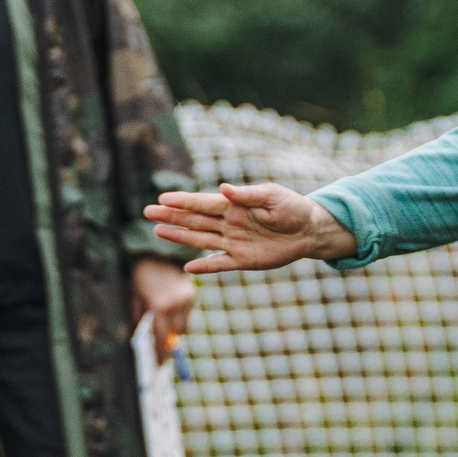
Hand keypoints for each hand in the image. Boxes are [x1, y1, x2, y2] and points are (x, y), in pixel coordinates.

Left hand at [128, 258, 196, 357]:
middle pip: (176, 334)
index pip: (161, 338)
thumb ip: (141, 319)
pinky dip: (179, 316)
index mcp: (159, 307)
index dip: (160, 353)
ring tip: (163, 320)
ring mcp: (186, 299)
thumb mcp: (135, 299)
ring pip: (183, 325)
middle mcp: (175, 305)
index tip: (159, 364)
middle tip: (160, 346)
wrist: (156, 254)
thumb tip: (146, 339)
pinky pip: (187, 313)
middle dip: (168, 341)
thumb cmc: (139, 278)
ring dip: (174, 328)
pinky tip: (170, 306)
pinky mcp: (192, 294)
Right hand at [143, 182, 355, 274]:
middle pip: (195, 220)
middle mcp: (230, 223)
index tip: (162, 198)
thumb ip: (247, 195)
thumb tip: (223, 189)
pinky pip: (220, 263)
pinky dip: (204, 266)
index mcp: (235, 205)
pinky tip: (187, 268)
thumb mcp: (272, 196)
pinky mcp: (243, 260)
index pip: (203, 203)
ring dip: (180, 237)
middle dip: (172, 216)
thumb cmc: (292, 208)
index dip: (183, 201)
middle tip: (148, 212)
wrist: (309, 231)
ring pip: (201, 240)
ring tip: (158, 232)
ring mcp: (234, 242)